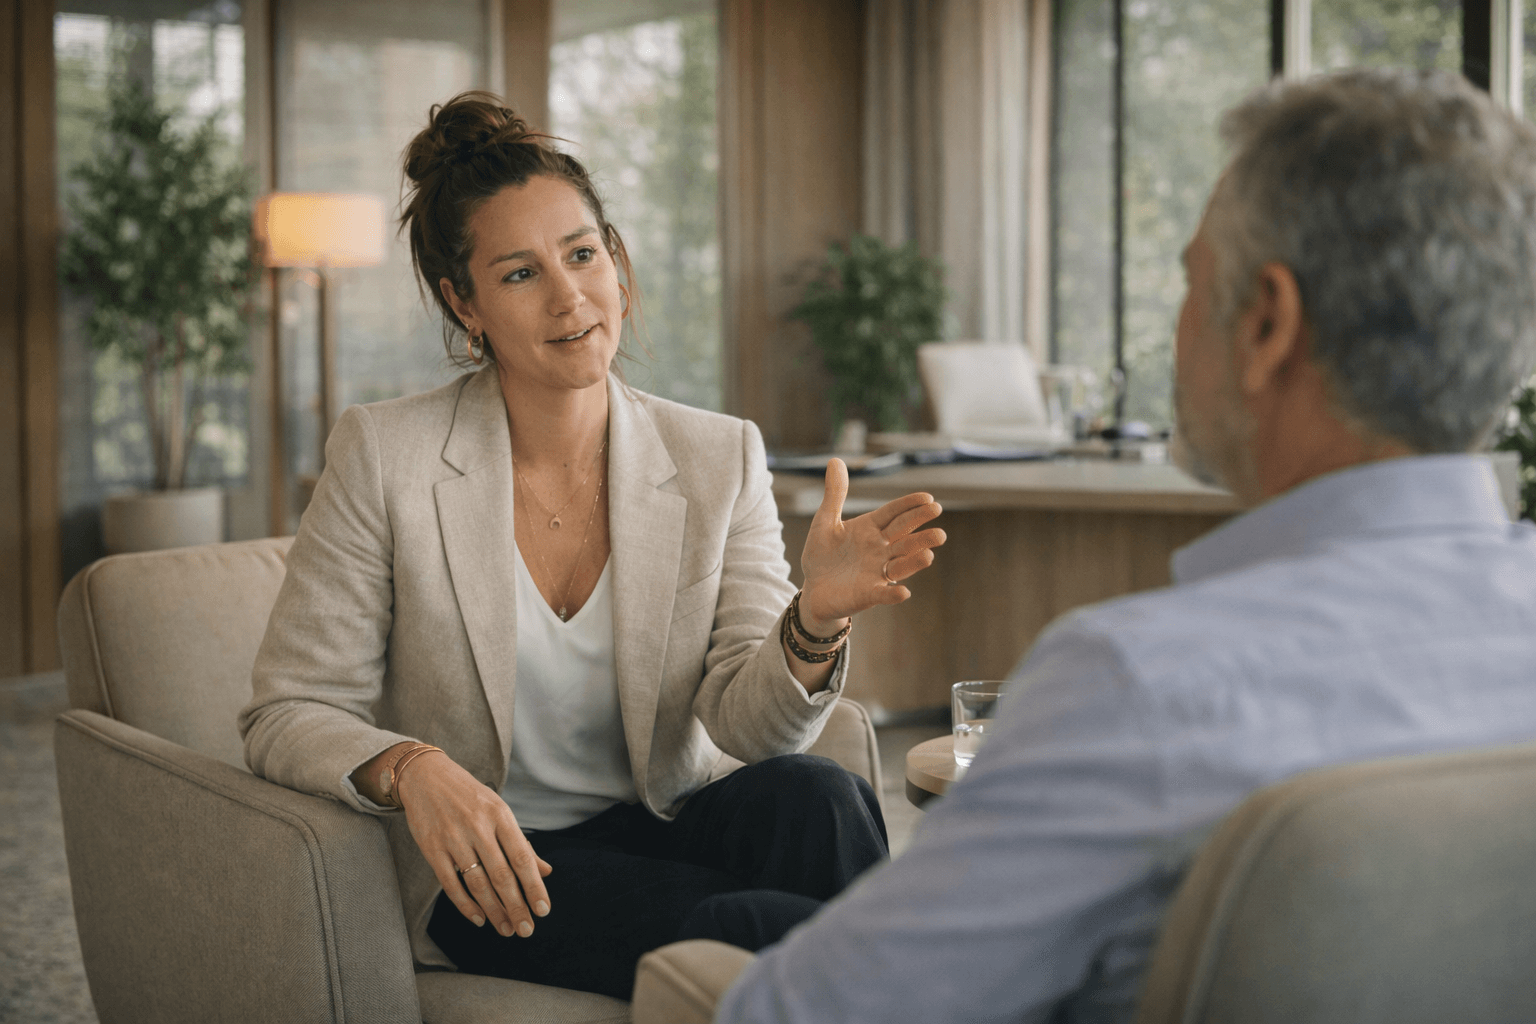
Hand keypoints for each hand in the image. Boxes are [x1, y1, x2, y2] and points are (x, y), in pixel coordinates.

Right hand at [394, 751, 553, 937]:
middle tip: (526, 930)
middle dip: (516, 907)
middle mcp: (478, 826)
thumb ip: (521, 842)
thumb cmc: (469, 796)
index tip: (543, 911)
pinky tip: (478, 918)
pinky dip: (465, 905)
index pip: (522, 857)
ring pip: (477, 883)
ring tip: (506, 929)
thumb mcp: (499, 811)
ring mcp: (454, 838)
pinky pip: (450, 884)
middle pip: (501, 875)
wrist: (426, 776)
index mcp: (500, 815)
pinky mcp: (432, 848)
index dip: (534, 886)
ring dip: (494, 911)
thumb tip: (546, 871)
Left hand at [798, 458, 945, 631]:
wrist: (814, 590)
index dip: (910, 506)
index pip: (894, 515)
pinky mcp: (868, 595)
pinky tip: (903, 592)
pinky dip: (893, 594)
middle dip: (921, 529)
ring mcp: (877, 573)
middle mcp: (880, 550)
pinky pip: (883, 594)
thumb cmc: (822, 555)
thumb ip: (834, 495)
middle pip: (904, 538)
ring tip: (929, 554)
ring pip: (901, 565)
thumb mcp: (825, 522)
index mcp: (871, 529)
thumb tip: (835, 460)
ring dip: (915, 560)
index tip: (928, 498)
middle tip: (938, 517)